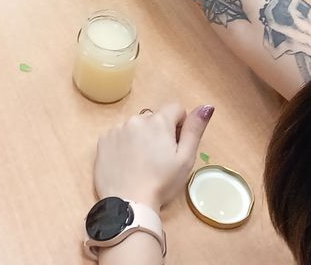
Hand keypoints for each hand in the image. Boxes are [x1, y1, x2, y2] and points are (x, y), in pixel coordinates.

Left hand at [94, 103, 214, 208]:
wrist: (128, 203)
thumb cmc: (161, 183)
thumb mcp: (185, 159)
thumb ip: (195, 130)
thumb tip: (207, 106)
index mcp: (158, 121)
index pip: (175, 109)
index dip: (180, 125)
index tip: (175, 145)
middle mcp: (136, 119)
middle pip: (154, 119)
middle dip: (159, 133)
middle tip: (158, 159)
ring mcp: (117, 129)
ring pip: (135, 127)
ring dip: (140, 138)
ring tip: (141, 164)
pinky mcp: (103, 140)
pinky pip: (118, 136)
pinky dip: (123, 145)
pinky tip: (127, 164)